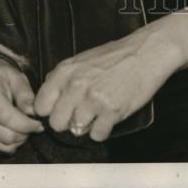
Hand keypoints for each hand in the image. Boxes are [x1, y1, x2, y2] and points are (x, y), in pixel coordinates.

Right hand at [0, 55, 43, 153]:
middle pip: (6, 136)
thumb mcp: (15, 76)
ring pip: (2, 146)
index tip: (39, 124)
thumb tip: (33, 113)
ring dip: (17, 141)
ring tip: (23, 127)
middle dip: (25, 134)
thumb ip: (25, 94)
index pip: (7, 118)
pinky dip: (7, 144)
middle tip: (34, 125)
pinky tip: (11, 130)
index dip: (26, 125)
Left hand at [34, 28, 182, 142]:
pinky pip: (97, 135)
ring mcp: (93, 99)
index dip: (50, 110)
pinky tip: (110, 114)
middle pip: (56, 123)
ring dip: (87, 125)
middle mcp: (76, 85)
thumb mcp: (83, 59)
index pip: (41, 105)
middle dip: (68, 122)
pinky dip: (104, 129)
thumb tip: (47, 97)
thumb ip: (63, 78)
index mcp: (66, 71)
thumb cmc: (117, 55)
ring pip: (76, 131)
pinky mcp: (111, 111)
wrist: (147, 51)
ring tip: (99, 111)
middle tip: (82, 112)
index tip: (60, 110)